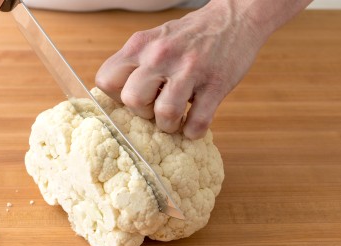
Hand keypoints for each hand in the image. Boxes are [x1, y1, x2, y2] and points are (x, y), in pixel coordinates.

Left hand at [96, 0, 311, 138]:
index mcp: (140, 45)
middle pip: (132, 100)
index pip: (106, 81)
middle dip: (143, 113)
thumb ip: (135, 64)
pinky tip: (194, 123)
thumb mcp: (154, 40)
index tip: (133, 99)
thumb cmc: (189, 36)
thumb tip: (119, 101)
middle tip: (156, 109)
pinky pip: (197, 123)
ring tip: (176, 119)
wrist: (234, 18)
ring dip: (169, 125)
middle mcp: (160, 55)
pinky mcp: (216, 84)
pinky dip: (193, 131)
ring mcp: (189, 69)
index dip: (116, 98)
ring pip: (165, 113)